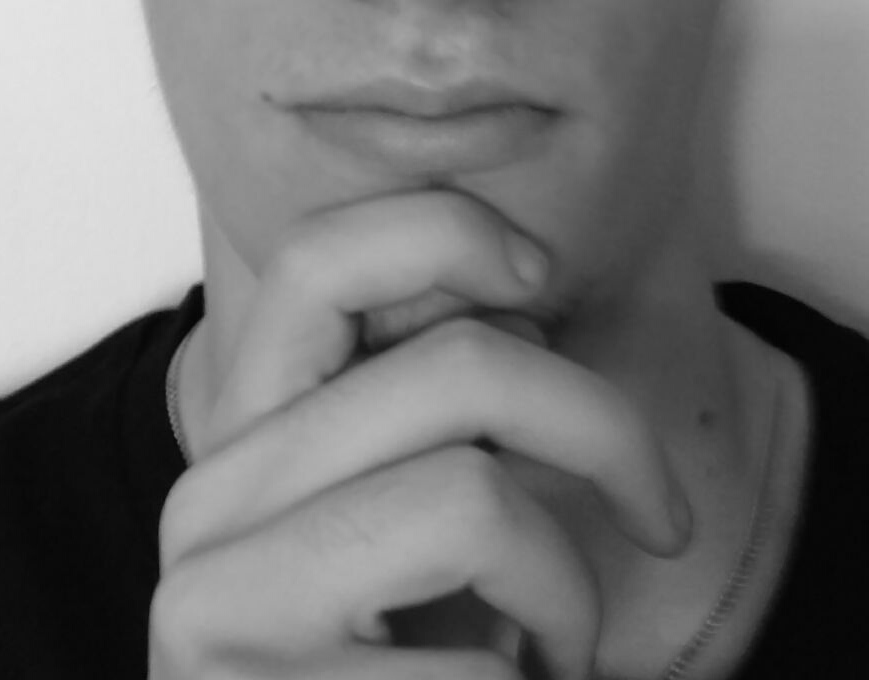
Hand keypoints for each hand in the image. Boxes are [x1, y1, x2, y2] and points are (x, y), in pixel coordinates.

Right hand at [148, 189, 691, 678]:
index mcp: (239, 436)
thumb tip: (523, 314)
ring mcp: (219, 613)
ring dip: (570, 584)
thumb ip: (428, 412)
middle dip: (605, 429)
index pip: (315, 259)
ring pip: (476, 497)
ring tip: (565, 643)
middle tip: (661, 515)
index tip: (544, 282)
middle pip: (458, 364)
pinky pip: (481, 659)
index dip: (449, 232)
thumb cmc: (399, 663)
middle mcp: (207, 505)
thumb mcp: (401, 517)